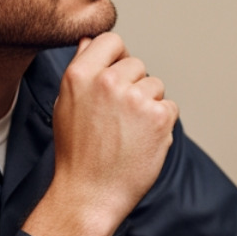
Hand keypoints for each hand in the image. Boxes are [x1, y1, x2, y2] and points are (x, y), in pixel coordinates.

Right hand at [23, 34, 178, 235]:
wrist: (90, 194)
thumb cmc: (77, 153)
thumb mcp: (66, 105)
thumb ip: (82, 70)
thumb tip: (90, 42)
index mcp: (80, 74)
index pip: (111, 40)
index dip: (117, 57)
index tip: (116, 74)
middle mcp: (108, 82)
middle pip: (137, 64)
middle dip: (133, 86)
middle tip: (117, 118)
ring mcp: (136, 99)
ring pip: (155, 86)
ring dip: (148, 106)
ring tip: (128, 133)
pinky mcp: (160, 117)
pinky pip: (170, 107)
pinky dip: (162, 124)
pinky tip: (142, 142)